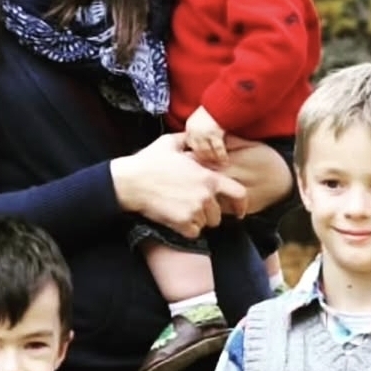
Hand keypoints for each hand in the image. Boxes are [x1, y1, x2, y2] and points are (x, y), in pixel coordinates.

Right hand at [110, 133, 247, 237]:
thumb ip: (189, 141)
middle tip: (194, 207)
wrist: (130, 181)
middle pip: (219, 214)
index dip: (241, 204)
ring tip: (181, 210)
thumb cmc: (148, 161)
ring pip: (205, 224)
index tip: (239, 212)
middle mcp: (205, 195)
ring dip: (196, 220)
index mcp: (208, 177)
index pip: (238, 194)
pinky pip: (193, 232)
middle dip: (209, 213)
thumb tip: (196, 137)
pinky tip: (175, 219)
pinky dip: (186, 229)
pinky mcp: (181, 222)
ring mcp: (194, 210)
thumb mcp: (170, 142)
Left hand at [184, 107, 227, 166]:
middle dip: (204, 159)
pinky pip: (218, 149)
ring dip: (213, 159)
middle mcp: (194, 131)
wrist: (221, 100)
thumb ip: (198, 128)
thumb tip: (198, 139)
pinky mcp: (215, 134)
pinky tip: (225, 160)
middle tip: (210, 167)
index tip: (201, 160)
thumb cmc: (213, 108)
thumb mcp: (200, 118)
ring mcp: (204, 133)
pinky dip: (222, 156)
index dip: (196, 153)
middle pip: (197, 151)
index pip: (190, 144)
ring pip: (207, 152)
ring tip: (218, 165)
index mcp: (189, 127)